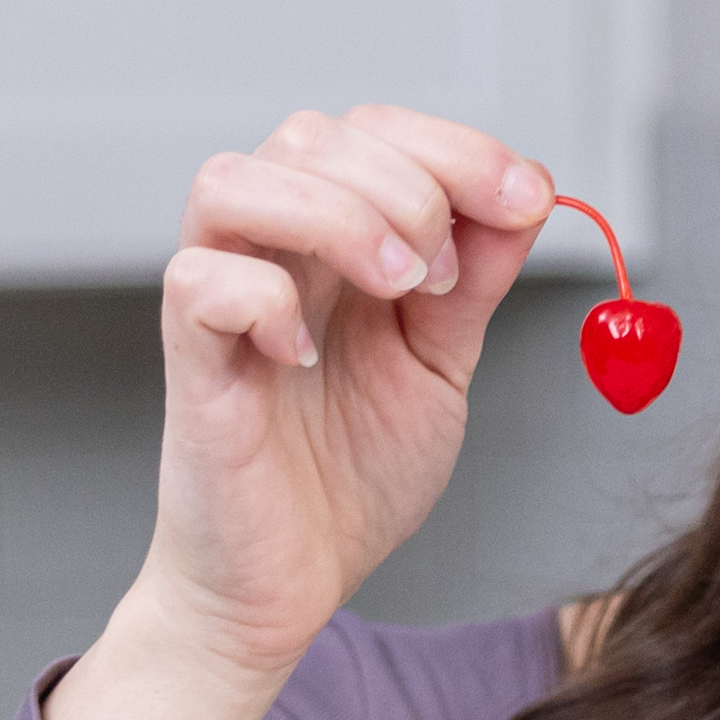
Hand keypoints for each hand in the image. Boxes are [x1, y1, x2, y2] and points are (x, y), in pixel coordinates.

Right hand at [49, 107, 556, 719]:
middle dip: (405, 185)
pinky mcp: (190, 361)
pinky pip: (199, 281)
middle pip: (310, 135)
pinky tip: (307, 354)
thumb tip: (528, 195)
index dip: (456, 148)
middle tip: (446, 275)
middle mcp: (270, 251)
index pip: (377, 133)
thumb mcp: (439, 367)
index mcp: (332, 240)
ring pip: (235, 180)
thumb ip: (472, 284)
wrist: (289, 586)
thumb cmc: (348, 478)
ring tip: (395, 288)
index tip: (525, 198)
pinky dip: (262, 299)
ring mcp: (222, 300)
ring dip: (334, 216)